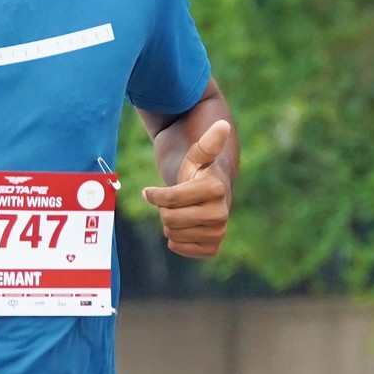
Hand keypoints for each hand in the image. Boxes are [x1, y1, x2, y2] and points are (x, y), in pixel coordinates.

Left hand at [142, 117, 232, 256]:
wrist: (211, 195)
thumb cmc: (198, 173)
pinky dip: (176, 240)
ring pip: (172, 235)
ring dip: (170, 223)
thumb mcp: (198, 156)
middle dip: (164, 209)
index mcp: (215, 189)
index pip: (168, 200)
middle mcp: (221, 213)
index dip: (154, 195)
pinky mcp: (213, 247)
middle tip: (175, 201)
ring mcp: (219, 232)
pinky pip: (180, 249)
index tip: (151, 190)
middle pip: (169, 219)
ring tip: (182, 212)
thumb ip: (207, 142)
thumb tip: (222, 125)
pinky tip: (185, 227)